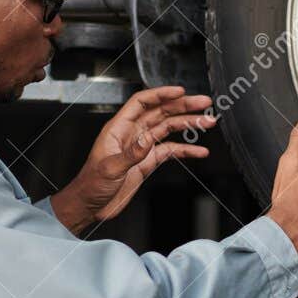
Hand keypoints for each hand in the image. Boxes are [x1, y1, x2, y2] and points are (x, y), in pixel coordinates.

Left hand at [50, 86, 214, 234]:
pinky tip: (199, 151)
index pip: (142, 103)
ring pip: (169, 129)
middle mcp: (132, 134)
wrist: (90, 205)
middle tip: (203, 103)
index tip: (180, 91)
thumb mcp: (110, 169)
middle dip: (183, 106)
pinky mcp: (148, 161)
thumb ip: (131, 153)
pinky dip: (186, 150)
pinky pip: (170, 151)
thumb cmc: (91, 184)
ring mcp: (142, 147)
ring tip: (207, 122)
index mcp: (118, 128)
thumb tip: (147, 139)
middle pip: (161, 112)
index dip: (161, 94)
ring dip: (188, 124)